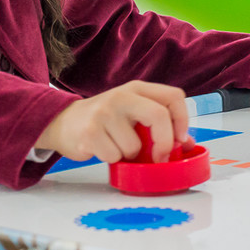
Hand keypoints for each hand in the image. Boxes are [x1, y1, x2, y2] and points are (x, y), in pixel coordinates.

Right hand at [37, 80, 189, 162]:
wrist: (63, 121)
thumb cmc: (103, 120)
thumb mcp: (132, 113)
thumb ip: (158, 123)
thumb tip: (187, 144)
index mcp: (137, 89)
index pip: (173, 97)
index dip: (183, 121)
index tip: (181, 139)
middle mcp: (121, 96)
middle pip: (159, 116)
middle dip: (165, 143)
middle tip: (160, 156)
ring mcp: (104, 112)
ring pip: (134, 146)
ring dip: (129, 155)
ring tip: (116, 145)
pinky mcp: (90, 132)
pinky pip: (115, 156)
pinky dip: (112, 159)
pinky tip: (102, 148)